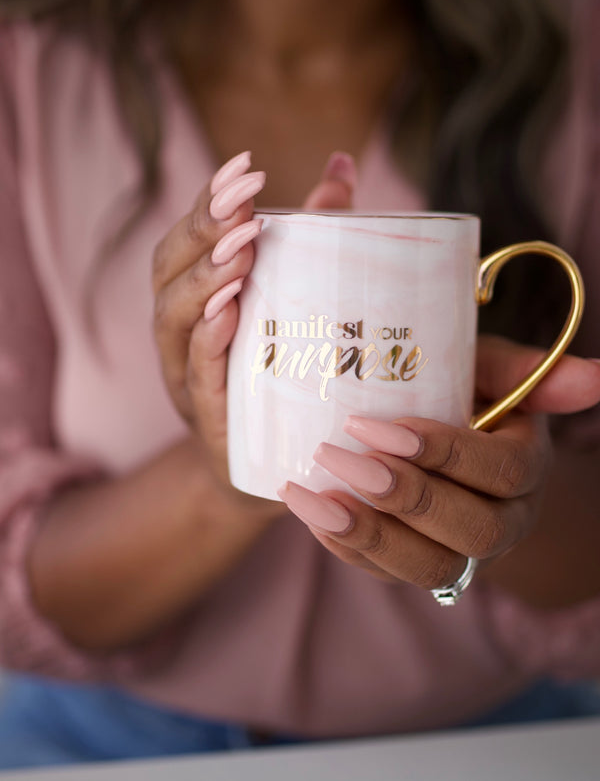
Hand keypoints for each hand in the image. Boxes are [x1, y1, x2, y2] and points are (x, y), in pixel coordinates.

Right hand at [152, 150, 355, 483]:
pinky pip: (199, 380)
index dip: (203, 203)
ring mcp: (189, 381)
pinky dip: (208, 344)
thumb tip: (341, 167)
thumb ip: (317, 234)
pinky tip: (228, 314)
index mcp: (195, 301)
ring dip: (203, 280)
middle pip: (168, 273)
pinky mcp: (213, 423)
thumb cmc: (286, 373)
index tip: (241, 168)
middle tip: (242, 202)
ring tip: (239, 248)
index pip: (184, 241)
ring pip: (173, 322)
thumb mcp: (299, 299)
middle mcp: (181, 337)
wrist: (279, 467)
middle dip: (200, 231)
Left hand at [277, 337, 599, 592]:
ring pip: (430, 567)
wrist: (418, 430)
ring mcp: (463, 553)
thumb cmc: (455, 388)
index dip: (444, 453)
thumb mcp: (482, 367)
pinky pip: (388, 574)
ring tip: (311, 496)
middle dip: (404, 498)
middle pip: (472, 531)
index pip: (502, 472)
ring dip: (368, 534)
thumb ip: (521, 368)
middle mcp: (505, 520)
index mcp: (525, 468)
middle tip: (338, 456)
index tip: (377, 424)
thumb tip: (596, 376)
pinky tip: (311, 511)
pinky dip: (348, 548)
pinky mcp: (419, 567)